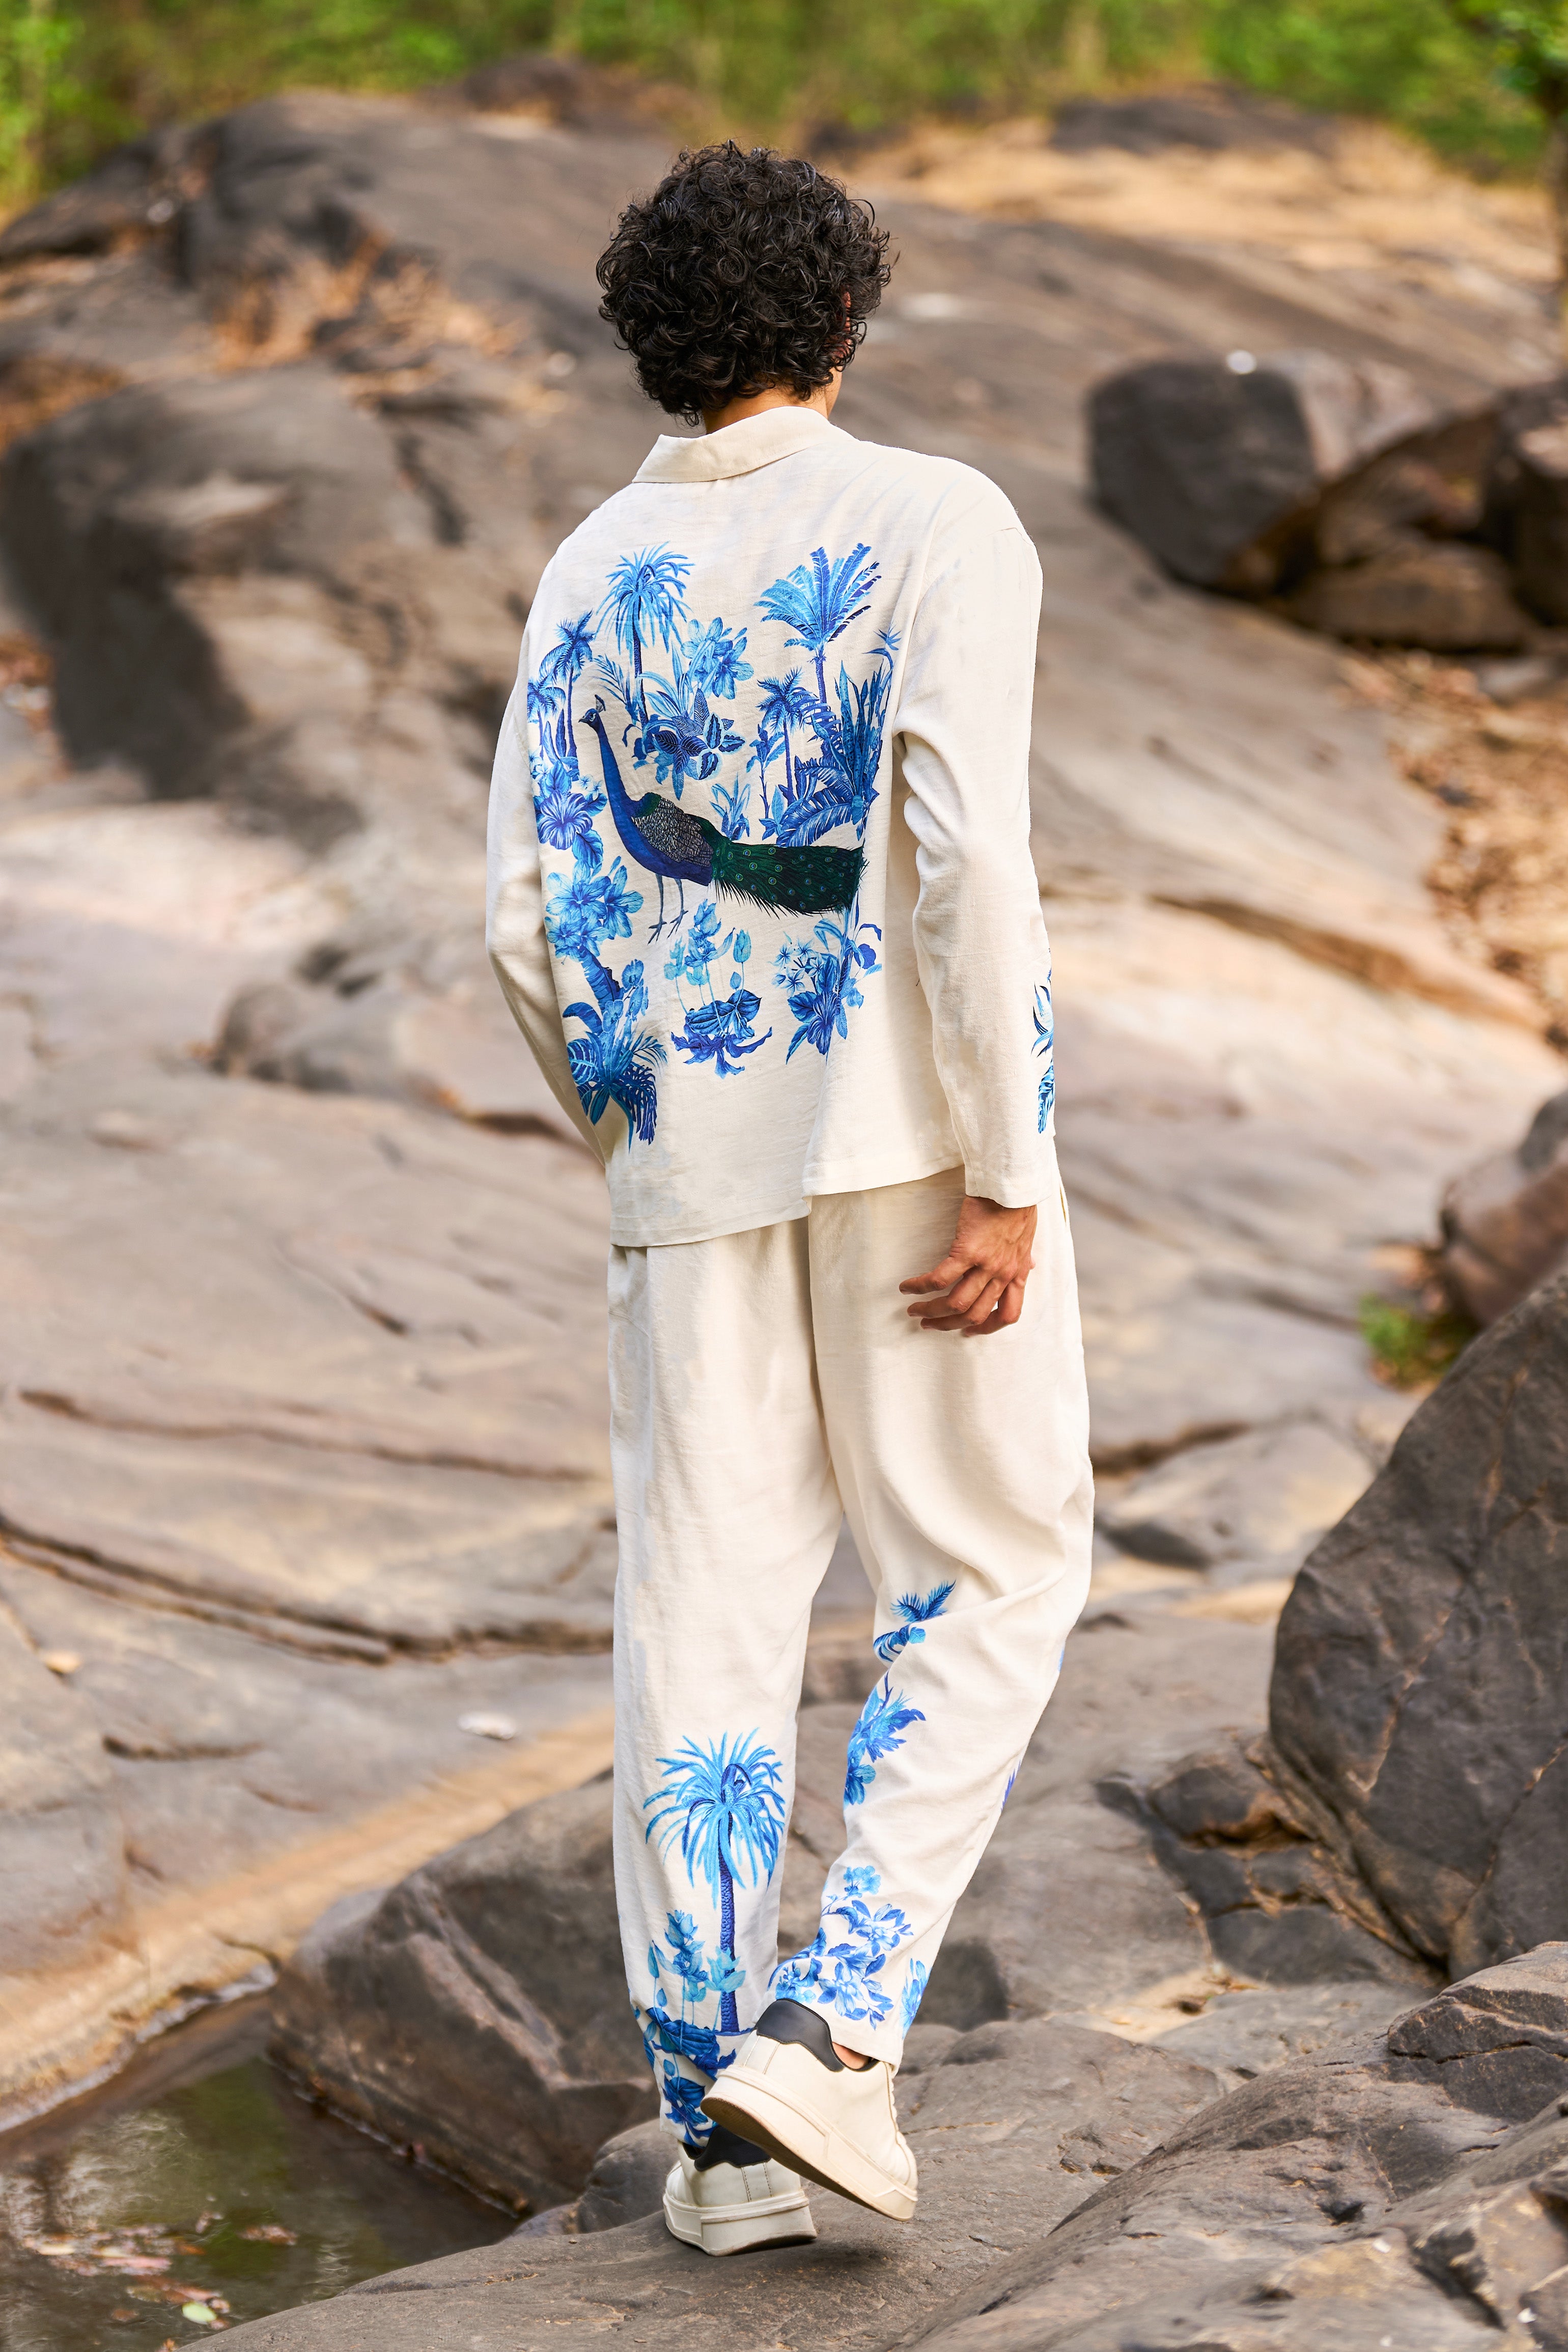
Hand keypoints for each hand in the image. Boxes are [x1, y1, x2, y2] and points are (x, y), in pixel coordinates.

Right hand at [899, 1195, 1036, 1334]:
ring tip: (914, 1310)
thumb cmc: (1018, 1206)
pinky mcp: (967, 1251)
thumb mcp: (1027, 1238)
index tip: (970, 1332)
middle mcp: (1002, 1275)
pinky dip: (921, 1286)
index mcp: (1016, 1274)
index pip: (1008, 1314)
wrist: (1012, 1186)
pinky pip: (940, 1278)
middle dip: (949, 1324)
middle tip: (929, 1323)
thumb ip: (1024, 1257)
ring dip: (932, 1311)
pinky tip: (907, 1287)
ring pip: (956, 1303)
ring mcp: (986, 1265)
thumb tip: (1029, 1265)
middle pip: (975, 1315)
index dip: (988, 1329)